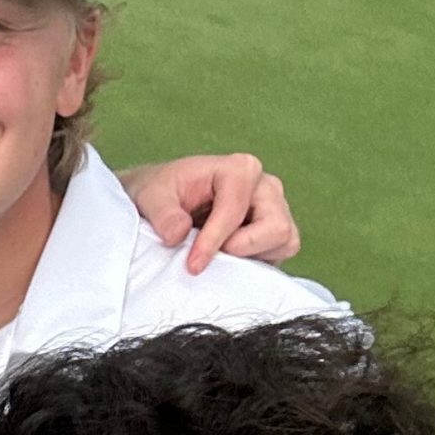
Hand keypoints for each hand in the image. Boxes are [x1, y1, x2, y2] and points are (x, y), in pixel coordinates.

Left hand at [119, 154, 299, 272]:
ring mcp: (275, 208)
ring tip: (218, 256)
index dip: (214, 242)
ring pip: (284, 242)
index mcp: (239, 169)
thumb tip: (177, 235)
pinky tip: (229, 260)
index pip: (236, 211)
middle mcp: (265, 186)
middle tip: (211, 257)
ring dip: (251, 257)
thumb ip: (162, 214)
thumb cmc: (161, 193)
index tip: (193, 265)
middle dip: (243, 249)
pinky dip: (258, 263)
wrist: (164, 200)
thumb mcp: (150, 197)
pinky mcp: (274, 232)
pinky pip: (280, 254)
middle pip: (276, 227)